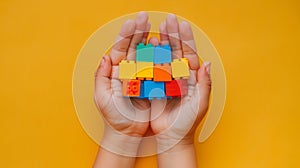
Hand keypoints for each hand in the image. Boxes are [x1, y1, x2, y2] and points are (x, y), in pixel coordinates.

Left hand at [94, 12, 150, 155]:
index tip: (132, 22)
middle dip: (138, 31)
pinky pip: (155, 68)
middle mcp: (127, 72)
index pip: (120, 49)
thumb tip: (104, 57)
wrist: (127, 133)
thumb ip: (101, 77)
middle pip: (132, 47)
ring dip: (148, 40)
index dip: (125, 35)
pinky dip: (158, 56)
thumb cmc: (113, 117)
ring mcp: (140, 76)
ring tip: (153, 26)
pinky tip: (161, 45)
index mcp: (114, 72)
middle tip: (144, 17)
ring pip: (145, 54)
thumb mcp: (102, 98)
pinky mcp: (150, 84)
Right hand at [150, 14, 211, 151]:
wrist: (172, 136)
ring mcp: (166, 79)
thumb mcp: (200, 103)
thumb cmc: (188, 122)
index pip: (189, 54)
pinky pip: (152, 69)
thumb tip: (206, 63)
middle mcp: (179, 76)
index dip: (186, 39)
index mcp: (192, 78)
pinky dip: (150, 56)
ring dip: (161, 42)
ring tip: (159, 27)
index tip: (182, 25)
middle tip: (169, 20)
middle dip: (173, 35)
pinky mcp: (155, 85)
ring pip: (164, 57)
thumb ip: (205, 83)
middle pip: (176, 51)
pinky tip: (148, 45)